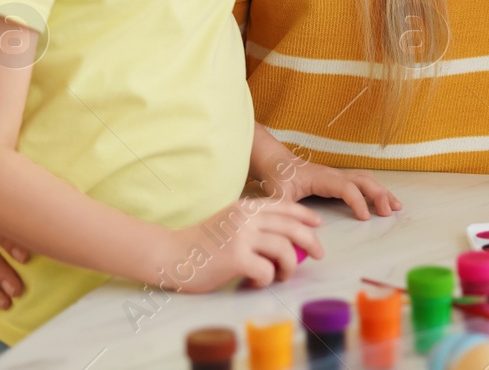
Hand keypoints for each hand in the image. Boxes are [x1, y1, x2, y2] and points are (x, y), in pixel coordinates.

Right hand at [165, 198, 323, 291]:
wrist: (169, 254)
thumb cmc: (199, 244)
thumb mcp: (229, 223)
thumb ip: (253, 225)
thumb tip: (286, 240)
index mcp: (246, 207)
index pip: (284, 206)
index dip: (305, 215)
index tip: (318, 224)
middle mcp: (246, 218)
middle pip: (291, 227)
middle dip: (311, 241)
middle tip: (319, 254)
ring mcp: (241, 237)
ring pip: (284, 249)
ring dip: (289, 267)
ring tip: (281, 276)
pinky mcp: (236, 258)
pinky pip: (267, 271)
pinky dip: (267, 280)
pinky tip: (254, 282)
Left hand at [257, 157, 401, 219]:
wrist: (276, 162)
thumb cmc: (278, 177)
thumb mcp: (276, 196)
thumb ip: (285, 212)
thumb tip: (296, 230)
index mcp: (322, 178)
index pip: (346, 187)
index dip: (357, 201)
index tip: (365, 218)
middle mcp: (334, 175)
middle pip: (363, 181)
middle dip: (379, 195)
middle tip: (390, 212)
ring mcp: (338, 176)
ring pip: (366, 180)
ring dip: (381, 192)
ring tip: (396, 206)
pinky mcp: (338, 180)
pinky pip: (362, 183)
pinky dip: (375, 191)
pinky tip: (382, 200)